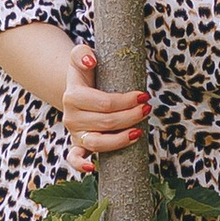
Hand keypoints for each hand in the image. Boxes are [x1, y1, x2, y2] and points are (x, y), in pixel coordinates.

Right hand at [63, 43, 146, 172]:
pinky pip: (74, 158)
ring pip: (96, 142)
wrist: (78, 88)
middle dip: (131, 116)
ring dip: (120, 139)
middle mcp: (71, 116)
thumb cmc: (87, 72)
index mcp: (72, 95)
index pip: (103, 102)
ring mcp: (75, 132)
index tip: (143, 94)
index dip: (125, 101)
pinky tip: (92, 168)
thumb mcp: (81, 56)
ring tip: (138, 132)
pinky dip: (80, 165)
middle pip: (105, 122)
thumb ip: (81, 53)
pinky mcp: (78, 144)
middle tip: (147, 108)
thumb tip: (91, 60)